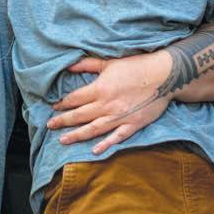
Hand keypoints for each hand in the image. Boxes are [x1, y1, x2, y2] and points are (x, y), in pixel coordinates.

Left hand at [47, 51, 172, 154]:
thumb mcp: (109, 62)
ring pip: (93, 129)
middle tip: (50, 125)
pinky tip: (94, 150)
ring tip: (63, 140)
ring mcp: (119, 117)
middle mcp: (106, 106)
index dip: (62, 104)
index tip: (54, 107)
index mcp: (99, 89)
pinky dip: (105, 144)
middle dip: (63, 121)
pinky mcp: (133, 124)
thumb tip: (68, 66)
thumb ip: (87, 65)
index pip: (75, 99)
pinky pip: (117, 137)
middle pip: (80, 116)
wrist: (163, 75)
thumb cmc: (136, 66)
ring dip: (77, 135)